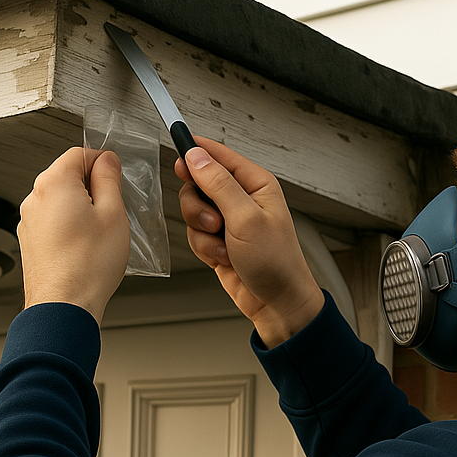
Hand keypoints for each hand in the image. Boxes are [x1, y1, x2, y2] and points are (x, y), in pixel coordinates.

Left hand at [18, 148, 129, 324]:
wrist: (64, 304)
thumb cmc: (88, 265)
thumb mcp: (113, 214)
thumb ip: (109, 180)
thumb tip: (107, 161)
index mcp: (54, 183)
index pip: (79, 153)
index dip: (103, 162)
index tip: (117, 176)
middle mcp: (35, 198)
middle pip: (68, 177)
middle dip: (92, 189)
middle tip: (114, 212)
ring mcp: (29, 221)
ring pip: (61, 202)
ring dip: (81, 211)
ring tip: (101, 236)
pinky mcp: (31, 242)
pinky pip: (54, 224)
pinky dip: (70, 229)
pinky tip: (86, 249)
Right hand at [175, 136, 323, 347]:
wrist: (277, 303)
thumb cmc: (276, 262)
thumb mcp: (246, 218)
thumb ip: (219, 184)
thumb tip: (196, 156)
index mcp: (256, 184)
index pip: (219, 155)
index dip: (196, 153)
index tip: (178, 159)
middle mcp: (242, 198)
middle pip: (198, 184)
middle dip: (198, 206)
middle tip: (214, 223)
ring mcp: (229, 220)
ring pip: (193, 211)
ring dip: (202, 232)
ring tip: (223, 246)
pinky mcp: (219, 240)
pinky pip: (195, 234)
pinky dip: (204, 248)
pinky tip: (223, 259)